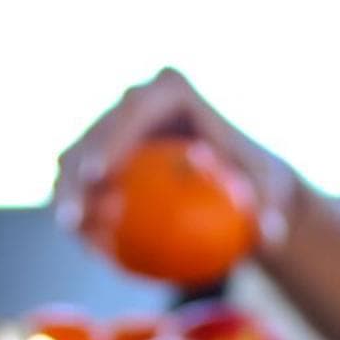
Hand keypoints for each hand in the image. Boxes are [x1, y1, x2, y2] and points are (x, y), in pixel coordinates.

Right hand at [53, 68, 300, 248]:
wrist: (238, 185)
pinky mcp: (104, 154)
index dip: (111, 138)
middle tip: (75, 217)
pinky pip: (81, 185)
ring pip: (76, 159)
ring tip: (75, 236)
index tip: (102, 176)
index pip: (135, 109)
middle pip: (96, 134)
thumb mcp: (272, 194)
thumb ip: (272, 210)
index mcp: (171, 90)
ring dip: (66, 197)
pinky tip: (85, 249)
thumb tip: (268, 236)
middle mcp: (137, 101)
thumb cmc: (256, 183)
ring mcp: (116, 127)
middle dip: (75, 174)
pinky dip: (81, 213)